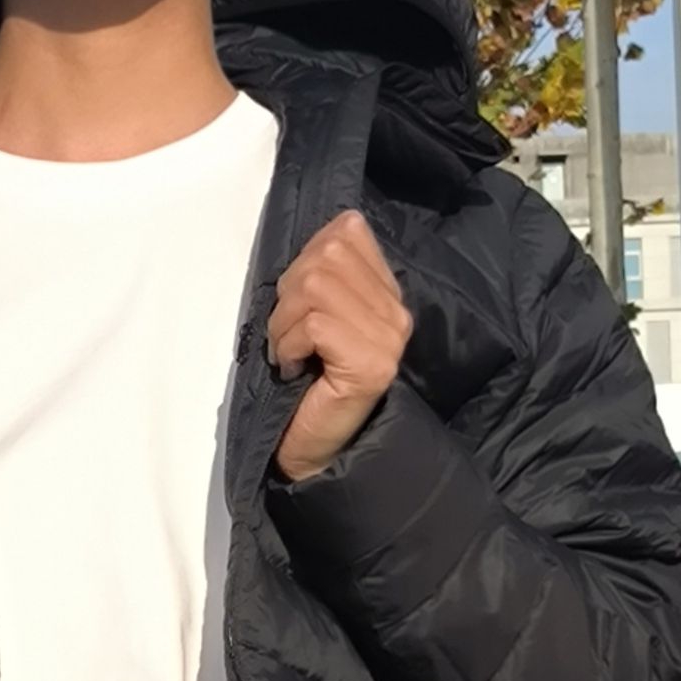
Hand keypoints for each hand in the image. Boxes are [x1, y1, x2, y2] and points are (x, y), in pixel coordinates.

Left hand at [269, 213, 411, 483]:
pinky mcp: (370, 364)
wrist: (314, 450)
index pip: (347, 230)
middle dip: (289, 291)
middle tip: (288, 333)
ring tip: (288, 352)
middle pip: (329, 252)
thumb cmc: (304, 384)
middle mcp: (396, 312)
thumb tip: (318, 235)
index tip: (298, 305)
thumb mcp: (312, 315)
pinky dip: (287, 345)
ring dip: (284, 322)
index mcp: (386, 293)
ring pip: (315, 286)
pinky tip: (292, 369)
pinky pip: (314, 324)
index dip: (305, 259)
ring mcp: (388, 338)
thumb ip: (322, 274)